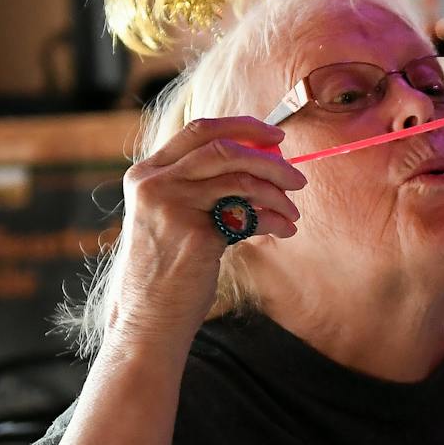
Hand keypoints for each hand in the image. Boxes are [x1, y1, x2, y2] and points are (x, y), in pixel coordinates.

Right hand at [111, 117, 305, 343]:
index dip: (242, 126)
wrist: (149, 317)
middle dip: (269, 159)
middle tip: (297, 177)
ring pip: (241, 179)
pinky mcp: (195, 233)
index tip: (275, 136)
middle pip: (224, 149)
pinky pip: (248, 214)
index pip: (199, 130)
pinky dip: (273, 219)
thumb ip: (205, 186)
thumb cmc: (169, 268)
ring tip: (293, 212)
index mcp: (146, 173)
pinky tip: (283, 229)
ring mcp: (172, 206)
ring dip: (277, 194)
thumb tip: (264, 160)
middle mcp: (154, 184)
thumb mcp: (174, 216)